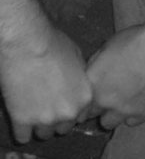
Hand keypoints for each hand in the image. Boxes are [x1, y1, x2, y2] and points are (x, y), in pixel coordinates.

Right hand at [0, 25, 91, 142]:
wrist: (28, 45)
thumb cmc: (55, 45)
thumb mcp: (78, 59)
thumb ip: (80, 78)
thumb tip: (77, 84)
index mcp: (85, 98)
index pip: (80, 116)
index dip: (71, 111)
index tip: (62, 106)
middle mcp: (68, 112)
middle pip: (63, 128)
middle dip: (57, 120)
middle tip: (47, 109)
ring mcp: (45, 118)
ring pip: (44, 135)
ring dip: (39, 126)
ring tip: (34, 113)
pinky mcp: (22, 120)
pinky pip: (23, 137)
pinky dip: (22, 131)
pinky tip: (21, 119)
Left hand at [85, 21, 144, 129]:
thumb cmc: (138, 39)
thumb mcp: (109, 44)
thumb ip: (96, 64)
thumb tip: (91, 72)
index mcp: (91, 82)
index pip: (78, 101)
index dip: (84, 97)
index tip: (91, 93)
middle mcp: (103, 100)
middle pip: (90, 114)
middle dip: (96, 106)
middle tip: (107, 95)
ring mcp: (122, 109)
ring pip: (108, 123)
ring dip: (112, 113)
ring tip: (122, 101)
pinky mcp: (142, 113)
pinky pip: (131, 122)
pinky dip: (132, 114)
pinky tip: (138, 101)